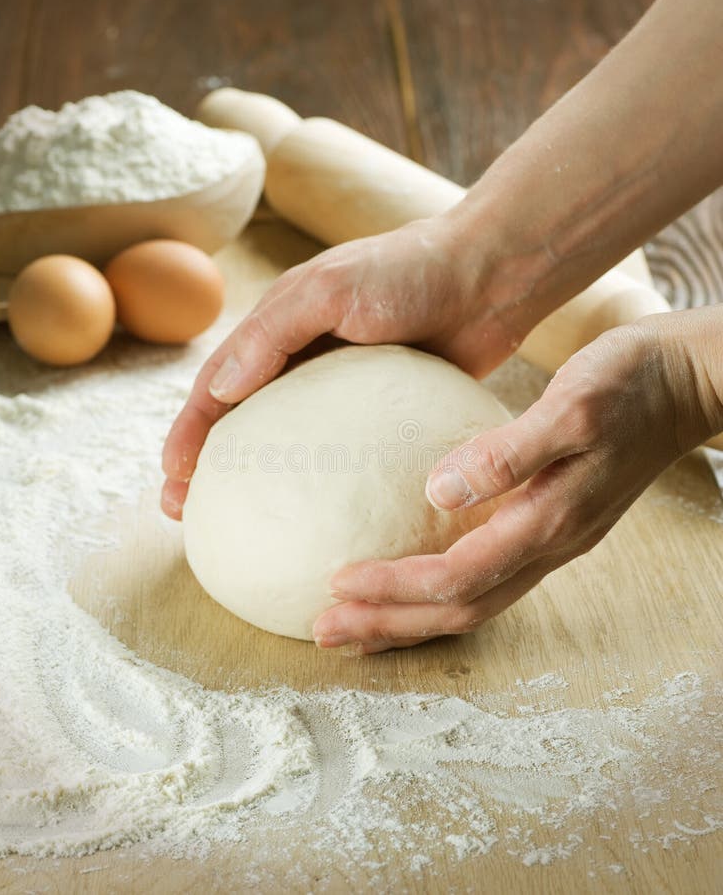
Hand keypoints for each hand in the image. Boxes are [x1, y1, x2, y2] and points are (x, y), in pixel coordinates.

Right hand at [162, 215, 525, 518]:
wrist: (490, 277)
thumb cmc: (411, 271)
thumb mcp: (332, 289)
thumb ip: (273, 333)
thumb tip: (219, 390)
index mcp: (278, 328)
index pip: (217, 386)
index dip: (189, 431)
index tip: (174, 479)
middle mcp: (302, 361)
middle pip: (240, 422)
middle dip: (209, 467)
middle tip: (190, 515)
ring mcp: (342, 392)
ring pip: (288, 446)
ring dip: (261, 484)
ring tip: (247, 529)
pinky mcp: (383, 414)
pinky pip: (346, 456)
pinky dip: (325, 486)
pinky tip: (326, 520)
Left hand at [313, 309, 722, 652]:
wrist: (688, 380)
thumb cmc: (631, 383)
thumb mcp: (572, 405)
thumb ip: (508, 453)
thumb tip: (436, 491)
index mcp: (547, 522)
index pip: (456, 578)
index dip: (394, 589)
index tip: (336, 584)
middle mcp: (549, 545)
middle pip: (459, 610)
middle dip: (390, 625)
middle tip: (324, 629)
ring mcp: (553, 540)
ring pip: (474, 602)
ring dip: (409, 617)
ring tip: (354, 622)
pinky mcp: (551, 522)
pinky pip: (486, 576)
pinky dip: (438, 590)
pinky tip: (409, 576)